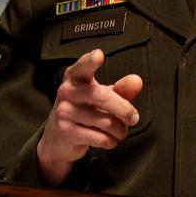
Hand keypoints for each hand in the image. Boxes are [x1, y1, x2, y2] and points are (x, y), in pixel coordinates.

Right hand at [35, 49, 143, 185]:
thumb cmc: (85, 108)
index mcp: (75, 76)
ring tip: (121, 131)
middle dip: (125, 110)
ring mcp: (64, 111)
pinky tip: (110, 139)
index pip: (83, 66)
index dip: (90, 61)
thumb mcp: (101, 95)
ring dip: (120, 130)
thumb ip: (121, 89)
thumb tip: (137, 81)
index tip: (99, 55)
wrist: (58, 135)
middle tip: (134, 117)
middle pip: (103, 96)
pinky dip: (112, 141)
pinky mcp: (66, 131)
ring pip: (106, 121)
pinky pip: (100, 138)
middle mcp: (67, 91)